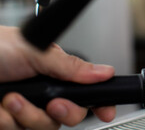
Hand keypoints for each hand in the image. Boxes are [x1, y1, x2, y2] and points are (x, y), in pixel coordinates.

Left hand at [0, 26, 115, 129]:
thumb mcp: (34, 51)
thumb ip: (70, 66)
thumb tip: (104, 72)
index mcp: (55, 73)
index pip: (86, 90)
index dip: (99, 102)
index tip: (106, 111)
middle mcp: (44, 93)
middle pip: (72, 115)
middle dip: (64, 112)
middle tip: (53, 103)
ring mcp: (26, 110)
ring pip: (46, 127)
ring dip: (27, 116)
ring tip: (10, 99)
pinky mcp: (9, 123)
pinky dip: (9, 122)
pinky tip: (0, 109)